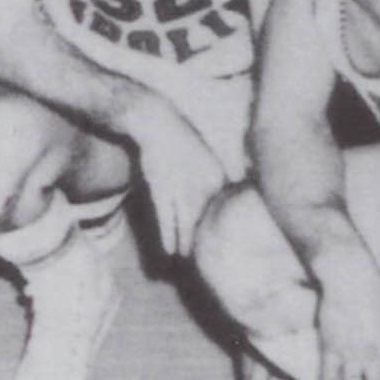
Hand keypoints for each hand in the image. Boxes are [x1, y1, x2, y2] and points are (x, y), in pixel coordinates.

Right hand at [115, 91, 225, 259]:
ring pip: (186, 223)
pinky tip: (170, 249)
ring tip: (184, 258)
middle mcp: (202, 184)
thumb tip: (223, 194)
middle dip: (203, 239)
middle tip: (204, 258)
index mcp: (216, 176)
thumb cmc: (179, 140)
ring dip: (185, 242)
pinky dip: (168, 235)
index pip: (220, 210)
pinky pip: (167, 218)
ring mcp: (181, 187)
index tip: (217, 243)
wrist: (157, 121)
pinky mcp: (161, 189)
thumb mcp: (204, 159)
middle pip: (204, 220)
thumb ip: (212, 180)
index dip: (217, 228)